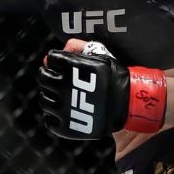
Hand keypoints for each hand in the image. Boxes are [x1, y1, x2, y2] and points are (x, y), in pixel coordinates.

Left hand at [37, 40, 166, 138]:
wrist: (130, 104)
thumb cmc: (114, 78)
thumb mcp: (99, 55)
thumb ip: (78, 47)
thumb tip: (57, 52)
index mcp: (70, 67)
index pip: (51, 59)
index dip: (56, 60)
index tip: (62, 64)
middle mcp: (64, 86)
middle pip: (43, 78)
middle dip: (49, 76)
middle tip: (56, 78)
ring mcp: (64, 108)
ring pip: (44, 99)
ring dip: (49, 95)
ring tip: (61, 95)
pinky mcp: (66, 126)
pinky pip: (49, 120)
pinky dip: (53, 116)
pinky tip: (63, 112)